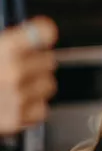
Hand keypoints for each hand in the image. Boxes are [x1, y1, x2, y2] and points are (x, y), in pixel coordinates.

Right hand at [0, 17, 56, 133]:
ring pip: (47, 85)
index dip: (41, 33)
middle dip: (35, 63)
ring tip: (13, 86)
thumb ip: (8, 44)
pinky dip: (30, 107)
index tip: (40, 36)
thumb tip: (36, 34)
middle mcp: (13, 72)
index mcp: (4, 50)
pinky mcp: (16, 119)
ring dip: (35, 86)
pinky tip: (13, 102)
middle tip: (18, 67)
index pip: (43, 32)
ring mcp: (16, 97)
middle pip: (48, 61)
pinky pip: (41, 109)